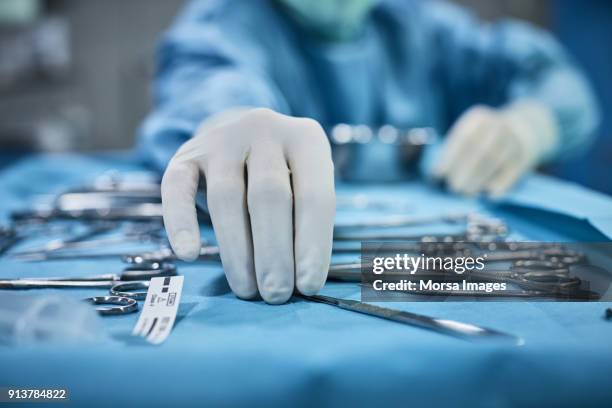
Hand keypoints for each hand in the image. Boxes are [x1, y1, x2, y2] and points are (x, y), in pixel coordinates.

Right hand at [161, 108, 334, 303]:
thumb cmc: (286, 172)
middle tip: (276, 295)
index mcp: (306, 139)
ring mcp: (223, 139)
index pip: (314, 195)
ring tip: (246, 288)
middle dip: (274, 252)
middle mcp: (265, 129)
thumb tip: (300, 279)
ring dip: (236, 250)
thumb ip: (308, 220)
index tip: (308, 285)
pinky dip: (181, 222)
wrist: (244, 135)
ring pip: (226, 198)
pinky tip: (189, 254)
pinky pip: (176, 188)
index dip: (312, 244)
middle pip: (268, 196)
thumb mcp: (309, 182)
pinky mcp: (187, 154)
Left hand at [433, 101, 557, 196]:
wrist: (525, 127)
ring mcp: (513, 139)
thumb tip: (438, 176)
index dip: (448, 158)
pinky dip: (500, 184)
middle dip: (463, 171)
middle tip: (453, 188)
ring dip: (478, 180)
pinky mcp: (525, 155)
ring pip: (494, 161)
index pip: (462, 139)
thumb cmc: (485, 137)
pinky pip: (511, 171)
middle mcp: (497, 125)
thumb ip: (456, 150)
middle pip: (478, 150)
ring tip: (466, 193)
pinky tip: (488, 195)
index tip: (437, 175)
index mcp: (477, 119)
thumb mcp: (471, 132)